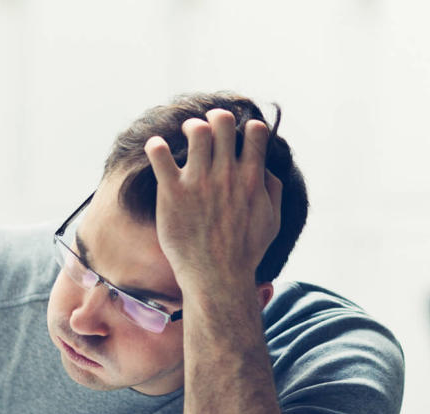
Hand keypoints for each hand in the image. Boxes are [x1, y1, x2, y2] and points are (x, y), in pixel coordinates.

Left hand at [143, 108, 282, 290]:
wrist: (217, 278)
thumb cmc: (245, 252)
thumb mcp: (273, 220)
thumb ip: (273, 189)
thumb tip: (265, 167)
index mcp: (252, 178)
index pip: (255, 130)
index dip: (247, 128)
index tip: (239, 137)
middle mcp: (226, 174)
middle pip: (222, 122)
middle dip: (216, 119)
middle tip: (208, 130)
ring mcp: (198, 181)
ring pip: (195, 130)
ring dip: (190, 128)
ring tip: (185, 137)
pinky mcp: (173, 192)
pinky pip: (159, 154)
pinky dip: (156, 146)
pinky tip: (157, 150)